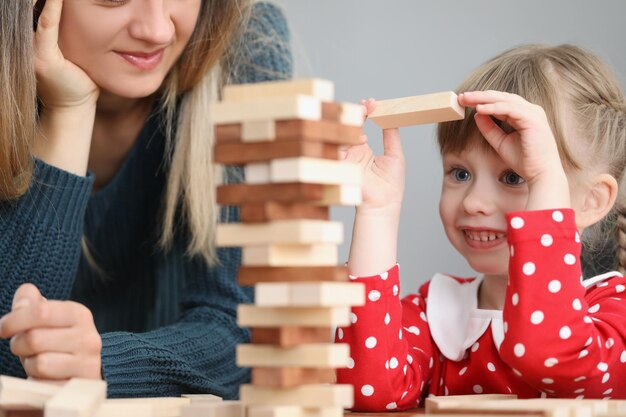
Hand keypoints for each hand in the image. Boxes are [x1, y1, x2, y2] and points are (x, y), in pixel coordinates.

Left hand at [0, 284, 101, 379]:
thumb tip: (26, 292)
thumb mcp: (47, 319)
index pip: (40, 311)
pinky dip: (38, 382)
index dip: (14, 320)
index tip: (3, 328)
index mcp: (79, 314)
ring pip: (39, 363)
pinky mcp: (81, 385)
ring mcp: (88, 363)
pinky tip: (46, 377)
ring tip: (38, 361)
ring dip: (30, 365)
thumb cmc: (58, 341)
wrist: (82, 370)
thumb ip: (33, 303)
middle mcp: (88, 337)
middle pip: (34, 338)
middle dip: (19, 345)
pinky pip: (44, 385)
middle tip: (24, 347)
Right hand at [35, 0, 98, 108]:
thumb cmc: (79, 76)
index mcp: (35, 33)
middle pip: (33, 2)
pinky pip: (47, 27)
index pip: (39, 3)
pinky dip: (53, 8)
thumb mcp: (72, 47)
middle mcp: (27, 37)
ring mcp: (32, 48)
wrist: (74, 106)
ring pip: (40, 10)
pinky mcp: (43, 58)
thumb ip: (72, 27)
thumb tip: (83, 6)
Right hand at [341, 98, 404, 213]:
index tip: (371, 103)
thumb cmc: (391, 186)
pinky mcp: (340, 165)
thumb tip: (391, 117)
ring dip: (353, 122)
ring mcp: (344, 158)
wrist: (384, 205)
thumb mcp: (394, 154)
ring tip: (364, 113)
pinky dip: (348, 139)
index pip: (359, 126)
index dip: (365, 113)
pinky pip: (337, 147)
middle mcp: (351, 152)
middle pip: (349, 126)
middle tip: (367, 104)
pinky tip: (361, 138)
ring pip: (342, 133)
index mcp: (362, 150)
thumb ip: (391, 135)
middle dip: (356, 112)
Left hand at [458, 90, 569, 209]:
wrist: (540, 173)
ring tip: (468, 99)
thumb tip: (477, 114)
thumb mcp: (500, 142)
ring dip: (484, 98)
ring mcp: (533, 113)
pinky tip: (480, 108)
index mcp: (524, 114)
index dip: (482, 100)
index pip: (501, 102)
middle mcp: (530, 110)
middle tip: (462, 96)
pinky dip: (494, 108)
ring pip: (505, 99)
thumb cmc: (525, 160)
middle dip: (480, 95)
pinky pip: (510, 109)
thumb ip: (489, 128)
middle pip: (501, 97)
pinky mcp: (532, 119)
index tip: (464, 101)